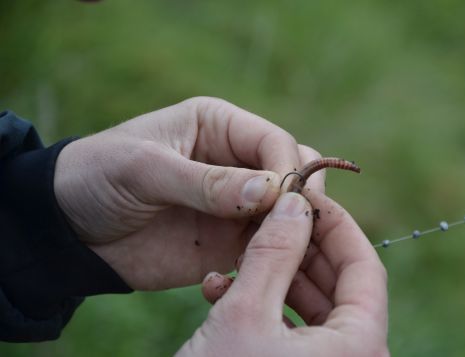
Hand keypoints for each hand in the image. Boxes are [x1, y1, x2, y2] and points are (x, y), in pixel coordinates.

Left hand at [53, 97, 323, 289]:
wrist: (70, 230)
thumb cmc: (98, 177)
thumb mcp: (144, 169)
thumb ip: (206, 182)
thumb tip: (272, 191)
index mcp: (219, 125)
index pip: (274, 141)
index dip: (286, 170)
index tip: (283, 201)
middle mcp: (236, 161)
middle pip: (294, 173)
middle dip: (299, 199)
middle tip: (289, 228)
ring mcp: (237, 203)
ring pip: (289, 214)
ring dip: (291, 232)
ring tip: (276, 253)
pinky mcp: (230, 240)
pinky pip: (268, 247)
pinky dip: (273, 258)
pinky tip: (259, 271)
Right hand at [177, 191, 388, 356]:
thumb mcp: (244, 314)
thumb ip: (274, 253)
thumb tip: (295, 203)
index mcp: (358, 348)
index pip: (365, 267)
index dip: (336, 224)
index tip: (307, 196)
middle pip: (337, 285)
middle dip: (299, 246)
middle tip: (270, 216)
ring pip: (310, 305)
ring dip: (273, 274)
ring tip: (237, 253)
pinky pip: (290, 329)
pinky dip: (261, 305)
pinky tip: (219, 289)